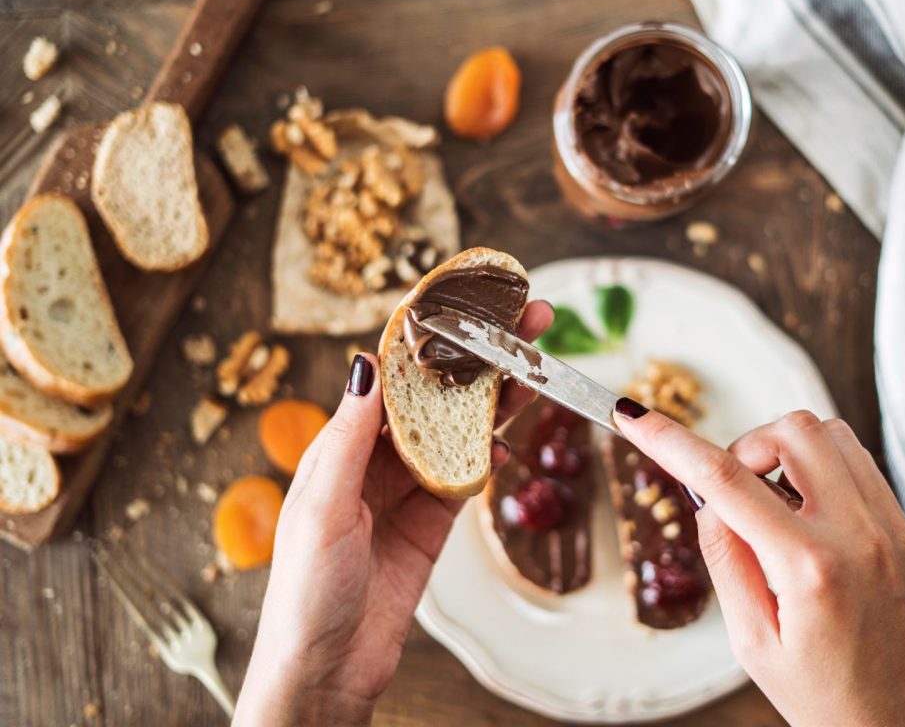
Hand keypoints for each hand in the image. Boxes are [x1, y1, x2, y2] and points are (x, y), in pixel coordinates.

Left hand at [234, 302, 553, 726]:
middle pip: (436, 393)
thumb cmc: (305, 592)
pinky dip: (493, 451)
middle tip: (523, 319)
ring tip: (535, 361)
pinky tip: (513, 433)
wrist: (328, 669)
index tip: (466, 297)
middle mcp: (374, 459)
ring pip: (459, 428)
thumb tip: (369, 363)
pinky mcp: (432, 522)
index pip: (391, 373)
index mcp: (340, 445)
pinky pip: (469, 475)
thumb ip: (351, 436)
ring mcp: (406, 489)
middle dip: (478, 355)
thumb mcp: (323, 506)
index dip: (430, 332)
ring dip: (496, 395)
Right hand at [613, 403, 904, 726]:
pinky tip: (805, 512)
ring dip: (786, 450)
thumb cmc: (826, 701)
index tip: (633, 415)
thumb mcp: (753, 643)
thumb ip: (726, 559)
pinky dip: (821, 466)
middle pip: (792, 429)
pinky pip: (859, 461)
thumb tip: (710, 499)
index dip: (670, 441)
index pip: (726, 480)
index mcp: (811, 568)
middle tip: (731, 491)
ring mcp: (890, 527)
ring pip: (831, 433)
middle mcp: (859, 534)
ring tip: (770, 504)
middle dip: (745, 444)